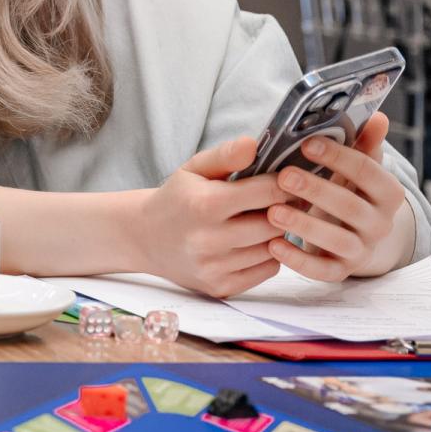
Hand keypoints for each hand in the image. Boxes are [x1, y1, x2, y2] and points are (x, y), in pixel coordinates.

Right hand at [133, 135, 288, 295]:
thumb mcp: (194, 169)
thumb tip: (254, 144)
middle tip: (282, 201)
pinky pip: (267, 270)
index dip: (284, 184)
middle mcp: (208, 239)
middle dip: (283, 210)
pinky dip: (268, 256)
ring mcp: (213, 267)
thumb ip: (225, 155)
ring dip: (276, 234)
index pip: (268, 193)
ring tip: (265, 220)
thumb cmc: (176, 199)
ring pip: (273, 249)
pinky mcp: (220, 287)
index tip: (286, 181)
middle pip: (275, 224)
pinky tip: (254, 243)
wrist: (144, 238)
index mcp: (204, 204)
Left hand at [269, 112, 413, 280]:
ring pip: (338, 241)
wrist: (355, 237)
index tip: (308, 143)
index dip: (339, 157)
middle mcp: (380, 223)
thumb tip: (377, 117)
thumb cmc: (348, 192)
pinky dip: (298, 260)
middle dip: (317, 191)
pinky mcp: (341, 270)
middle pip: (352, 207)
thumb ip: (363, 145)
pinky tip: (273, 245)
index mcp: (387, 193)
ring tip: (273, 212)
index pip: (369, 172)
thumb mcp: (356, 169)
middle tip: (283, 177)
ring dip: (305, 226)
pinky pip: (323, 271)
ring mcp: (362, 249)